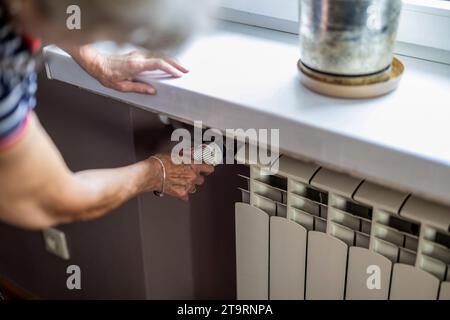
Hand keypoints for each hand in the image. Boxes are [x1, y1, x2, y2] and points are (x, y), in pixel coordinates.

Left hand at [69, 46, 188, 94]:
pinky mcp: (137, 54)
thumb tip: (153, 91)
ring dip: (171, 61)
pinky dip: (164, 60)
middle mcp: (138, 57)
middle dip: (176, 64)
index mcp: (135, 65)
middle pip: (162, 57)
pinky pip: (154, 56)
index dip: (170, 68)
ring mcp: (138, 54)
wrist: (96, 62)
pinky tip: (169, 65)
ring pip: (159, 55)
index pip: (157, 64)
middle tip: (186, 70)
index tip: (178, 74)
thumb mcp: (121, 87)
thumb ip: (138, 88)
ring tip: (181, 68)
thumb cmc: (106, 75)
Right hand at [149, 153, 213, 200]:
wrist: (152, 173)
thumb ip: (188, 153)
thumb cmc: (161, 162)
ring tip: (180, 181)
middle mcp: (192, 176)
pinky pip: (185, 196)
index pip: (209, 169)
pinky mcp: (181, 194)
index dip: (208, 169)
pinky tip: (176, 189)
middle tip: (189, 175)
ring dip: (189, 185)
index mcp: (193, 165)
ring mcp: (188, 186)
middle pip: (201, 180)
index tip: (207, 170)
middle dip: (196, 178)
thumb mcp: (176, 153)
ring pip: (194, 188)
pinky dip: (182, 193)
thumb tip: (193, 151)